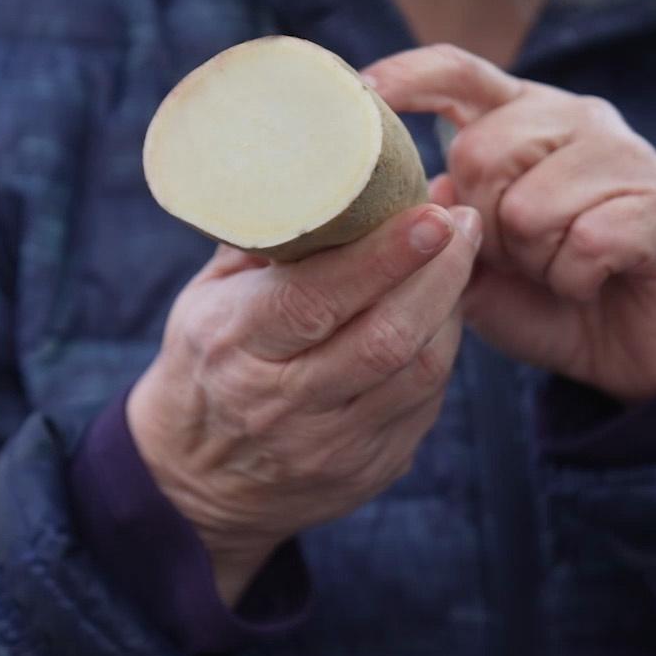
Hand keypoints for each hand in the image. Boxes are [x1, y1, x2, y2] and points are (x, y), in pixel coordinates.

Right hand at [128, 204, 482, 604]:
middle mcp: (282, 402)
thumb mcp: (207, 297)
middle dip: (440, 270)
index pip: (316, 300)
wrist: (194, 484)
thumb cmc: (206, 363)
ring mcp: (330, 446)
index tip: (430, 212)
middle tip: (462, 218)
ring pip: (419, 371)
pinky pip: (426, 403)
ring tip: (460, 253)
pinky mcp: (368, 470)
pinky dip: (443, 348)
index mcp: (234, 344)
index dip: (382, 256)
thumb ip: (269, 241)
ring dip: (452, 305)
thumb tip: (344, 172)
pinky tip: (443, 310)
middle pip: (386, 336)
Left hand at [366, 45, 655, 404]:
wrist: (636, 351)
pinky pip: (589, 241)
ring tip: (560, 271)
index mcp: (525, 118)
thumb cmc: (548, 296)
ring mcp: (629, 155)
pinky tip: (595, 282)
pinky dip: (578, 278)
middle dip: (485, 224)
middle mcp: (578, 119)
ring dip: (536, 259)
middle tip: (518, 257)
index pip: (461, 72)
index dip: (412, 76)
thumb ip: (442, 225)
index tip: (366, 90)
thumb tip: (422, 193)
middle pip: (485, 151)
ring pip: (534, 205)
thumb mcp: (475, 266)